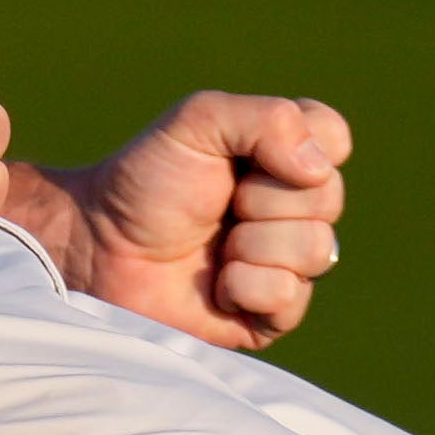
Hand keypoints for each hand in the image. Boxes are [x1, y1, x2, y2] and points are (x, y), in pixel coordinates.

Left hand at [18, 91, 350, 351]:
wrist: (100, 247)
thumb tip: (318, 168)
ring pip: (317, 250)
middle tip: (218, 204)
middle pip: (328, 198)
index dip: (295, 148)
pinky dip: (245, 286)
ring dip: (252, 245)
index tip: (241, 157)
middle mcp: (295, 208)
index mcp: (284, 155)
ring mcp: (287, 263)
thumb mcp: (198, 123)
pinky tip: (216, 284)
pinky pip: (291, 298)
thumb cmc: (145, 181)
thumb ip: (267, 119)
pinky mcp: (272, 315)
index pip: (334, 138)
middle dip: (261, 200)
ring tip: (215, 247)